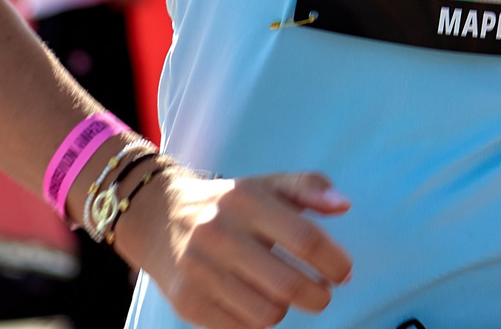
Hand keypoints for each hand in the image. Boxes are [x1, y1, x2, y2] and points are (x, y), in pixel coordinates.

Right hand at [111, 167, 352, 328]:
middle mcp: (219, 233)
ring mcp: (200, 270)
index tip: (342, 271)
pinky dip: (256, 321)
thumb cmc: (227, 204)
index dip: (334, 262)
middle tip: (321, 293)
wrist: (157, 217)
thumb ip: (308, 187)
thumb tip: (343, 205)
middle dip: (318, 296)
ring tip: (280, 293)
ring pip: (268, 314)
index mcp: (245, 199)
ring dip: (284, 308)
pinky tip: (253, 301)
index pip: (306, 239)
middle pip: (290, 286)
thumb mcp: (265, 185)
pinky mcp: (188, 302)